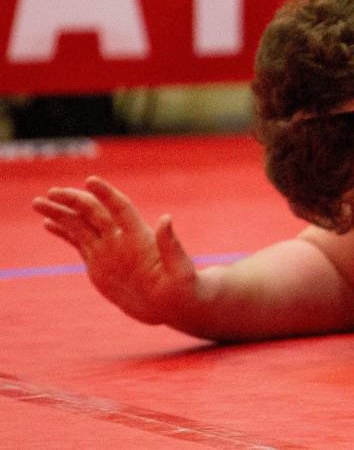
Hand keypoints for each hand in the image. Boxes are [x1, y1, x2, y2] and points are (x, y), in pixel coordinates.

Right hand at [32, 176, 199, 324]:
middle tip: (52, 192)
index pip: (121, 209)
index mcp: (140, 237)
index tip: (91, 180)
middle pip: (94, 212)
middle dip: (73, 200)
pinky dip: (62, 232)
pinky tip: (47, 223)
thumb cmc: (183, 288)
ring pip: (80, 225)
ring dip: (60, 213)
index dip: (107, 194)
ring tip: (39, 202)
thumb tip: (166, 218)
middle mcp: (121, 239)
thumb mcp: (181, 270)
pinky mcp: (99, 262)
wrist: (172, 304)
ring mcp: (108, 249)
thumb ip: (171, 246)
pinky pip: (77, 242)